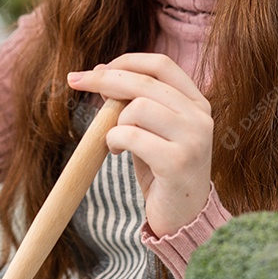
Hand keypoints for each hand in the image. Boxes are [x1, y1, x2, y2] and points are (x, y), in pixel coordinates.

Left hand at [67, 53, 212, 236]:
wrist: (184, 217)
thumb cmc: (163, 170)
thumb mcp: (151, 130)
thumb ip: (135, 102)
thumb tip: (101, 71)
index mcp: (197, 103)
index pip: (161, 65)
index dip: (126, 61)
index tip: (96, 69)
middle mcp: (201, 117)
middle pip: (144, 81)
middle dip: (103, 79)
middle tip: (76, 82)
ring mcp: (193, 139)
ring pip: (137, 107)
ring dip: (114, 122)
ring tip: (114, 141)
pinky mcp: (178, 162)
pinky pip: (132, 136)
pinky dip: (114, 140)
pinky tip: (116, 152)